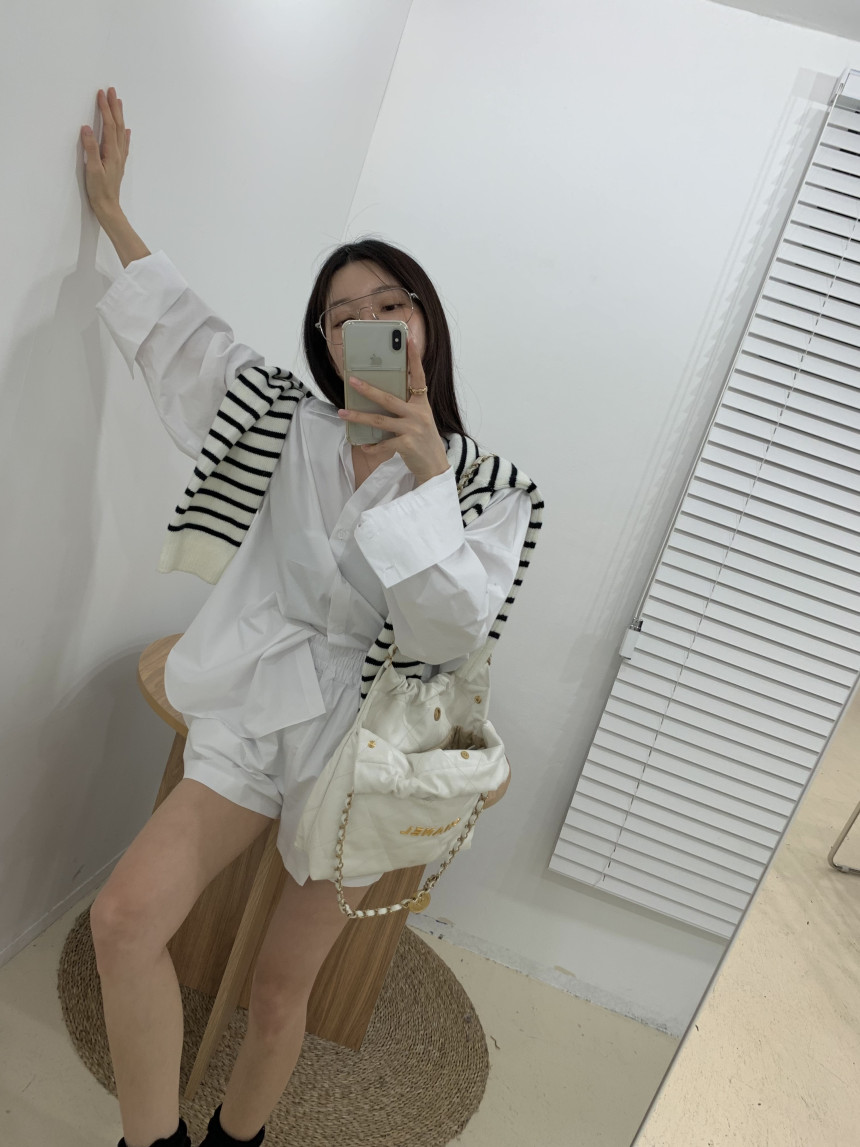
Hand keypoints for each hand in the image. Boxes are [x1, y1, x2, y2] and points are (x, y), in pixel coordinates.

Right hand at [81, 87, 129, 217]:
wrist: (108, 207)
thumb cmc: (99, 190)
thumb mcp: (91, 169)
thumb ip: (90, 148)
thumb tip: (86, 128)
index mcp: (111, 152)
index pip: (109, 125)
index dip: (105, 109)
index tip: (101, 94)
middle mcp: (118, 153)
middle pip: (117, 125)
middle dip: (114, 107)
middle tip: (111, 91)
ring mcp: (120, 158)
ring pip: (121, 132)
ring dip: (119, 116)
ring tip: (118, 103)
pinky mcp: (118, 164)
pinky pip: (123, 145)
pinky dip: (124, 134)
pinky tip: (126, 131)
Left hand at [337, 332, 450, 483]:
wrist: (435, 467)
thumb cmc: (423, 441)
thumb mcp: (420, 419)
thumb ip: (405, 407)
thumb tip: (379, 397)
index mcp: (422, 404)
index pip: (418, 376)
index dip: (413, 357)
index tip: (408, 339)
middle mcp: (418, 414)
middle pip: (388, 398)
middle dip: (367, 389)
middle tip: (351, 380)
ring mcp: (412, 429)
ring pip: (379, 420)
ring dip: (358, 417)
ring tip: (342, 412)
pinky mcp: (406, 445)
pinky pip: (382, 443)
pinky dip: (371, 446)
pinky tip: (364, 446)